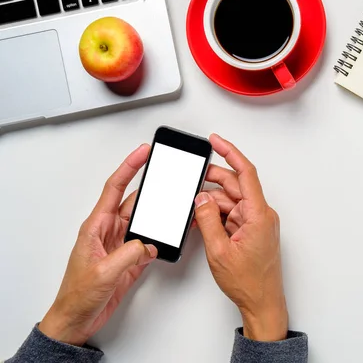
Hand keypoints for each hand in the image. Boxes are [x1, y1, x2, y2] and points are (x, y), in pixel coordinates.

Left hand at [39, 145, 157, 345]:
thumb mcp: (103, 272)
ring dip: (160, 216)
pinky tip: (170, 236)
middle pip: (136, 201)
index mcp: (96, 226)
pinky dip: (162, 238)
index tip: (143, 153)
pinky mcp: (131, 259)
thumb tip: (150, 243)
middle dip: (153, 188)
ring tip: (175, 208)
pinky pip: (150, 242)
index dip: (129, 167)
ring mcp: (121, 244)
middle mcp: (110, 231)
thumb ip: (130, 253)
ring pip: (146, 222)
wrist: (77, 319)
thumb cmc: (77, 295)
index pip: (115, 188)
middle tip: (169, 175)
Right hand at [195, 134, 287, 341]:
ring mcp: (257, 222)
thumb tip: (200, 198)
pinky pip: (232, 214)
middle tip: (191, 181)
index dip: (230, 152)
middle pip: (235, 186)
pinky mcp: (252, 230)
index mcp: (259, 215)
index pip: (246, 173)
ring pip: (231, 201)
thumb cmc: (249, 282)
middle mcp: (261, 215)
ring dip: (211, 203)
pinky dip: (216, 216)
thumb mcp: (219, 251)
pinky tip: (202, 221)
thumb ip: (207, 220)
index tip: (216, 141)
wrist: (262, 303)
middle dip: (212, 182)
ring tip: (192, 211)